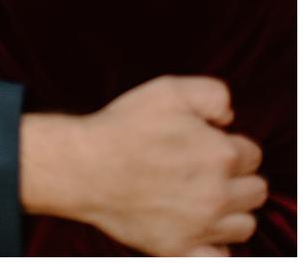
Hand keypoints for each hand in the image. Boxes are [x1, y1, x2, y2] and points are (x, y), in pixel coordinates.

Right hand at [21, 76, 265, 255]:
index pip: (252, 154)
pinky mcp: (180, 249)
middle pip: (256, 191)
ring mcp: (201, 225)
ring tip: (202, 198)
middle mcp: (218, 193)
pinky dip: (213, 245)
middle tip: (204, 171)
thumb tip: (229, 118)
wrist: (81, 166)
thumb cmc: (122, 127)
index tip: (205, 144)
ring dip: (230, 212)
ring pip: (244, 225)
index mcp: (220, 154)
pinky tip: (197, 228)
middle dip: (236, 179)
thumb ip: (211, 94)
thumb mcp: (167, 90)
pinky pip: (219, 256)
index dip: (229, 145)